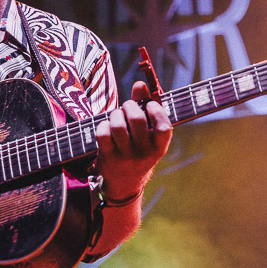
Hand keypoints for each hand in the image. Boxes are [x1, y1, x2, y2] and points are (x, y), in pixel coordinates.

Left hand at [94, 81, 172, 203]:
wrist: (125, 184)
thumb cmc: (138, 149)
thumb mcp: (148, 135)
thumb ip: (146, 107)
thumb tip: (140, 84)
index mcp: (159, 148)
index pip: (163, 127)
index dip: (156, 111)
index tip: (149, 104)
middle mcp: (144, 154)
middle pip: (136, 120)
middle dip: (130, 106)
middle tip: (128, 107)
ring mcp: (126, 157)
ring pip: (117, 126)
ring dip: (115, 115)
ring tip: (116, 116)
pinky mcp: (109, 158)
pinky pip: (103, 134)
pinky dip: (103, 125)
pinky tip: (106, 127)